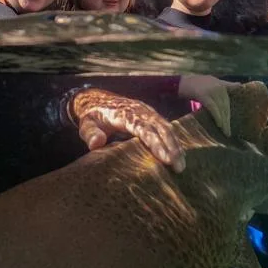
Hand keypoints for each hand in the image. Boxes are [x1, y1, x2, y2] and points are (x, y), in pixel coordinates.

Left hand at [70, 88, 184, 171]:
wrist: (96, 100)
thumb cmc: (92, 116)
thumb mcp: (85, 125)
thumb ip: (90, 134)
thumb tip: (97, 143)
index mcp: (126, 114)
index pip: (145, 129)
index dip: (157, 144)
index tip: (166, 159)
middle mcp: (141, 111)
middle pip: (162, 128)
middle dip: (172, 147)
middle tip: (179, 167)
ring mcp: (148, 112)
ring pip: (167, 128)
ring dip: (176, 145)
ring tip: (181, 165)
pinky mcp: (152, 116)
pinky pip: (166, 128)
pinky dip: (173, 141)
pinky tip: (178, 155)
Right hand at [178, 75, 230, 135]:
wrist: (180, 82)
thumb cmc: (195, 83)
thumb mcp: (213, 81)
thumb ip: (226, 85)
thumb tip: (240, 85)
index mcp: (221, 85)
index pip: (226, 102)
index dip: (228, 114)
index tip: (229, 125)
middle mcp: (218, 87)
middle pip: (225, 107)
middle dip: (226, 120)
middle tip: (228, 132)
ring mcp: (212, 91)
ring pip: (220, 108)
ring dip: (223, 121)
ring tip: (225, 131)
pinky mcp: (204, 95)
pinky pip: (213, 108)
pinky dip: (217, 116)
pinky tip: (219, 124)